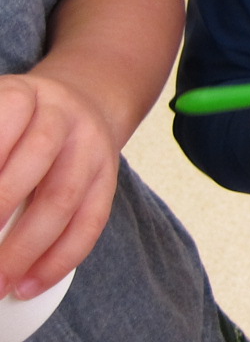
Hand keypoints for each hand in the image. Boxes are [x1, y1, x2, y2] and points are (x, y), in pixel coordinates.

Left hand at [0, 73, 118, 298]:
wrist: (83, 103)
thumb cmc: (20, 122)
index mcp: (23, 95)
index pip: (4, 124)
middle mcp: (63, 115)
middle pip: (35, 159)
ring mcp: (91, 145)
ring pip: (63, 197)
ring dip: (26, 247)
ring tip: (0, 280)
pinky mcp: (110, 176)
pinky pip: (91, 221)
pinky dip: (60, 259)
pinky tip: (31, 283)